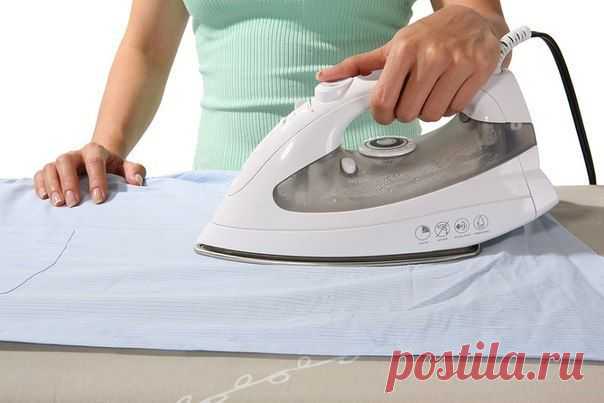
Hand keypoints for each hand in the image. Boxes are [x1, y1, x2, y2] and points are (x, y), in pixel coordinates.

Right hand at [34, 143, 145, 206]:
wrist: (100, 161)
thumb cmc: (114, 169)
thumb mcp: (127, 168)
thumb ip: (135, 171)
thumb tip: (137, 182)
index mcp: (95, 151)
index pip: (95, 162)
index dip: (96, 179)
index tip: (99, 198)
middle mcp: (76, 154)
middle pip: (67, 162)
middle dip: (69, 182)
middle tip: (74, 202)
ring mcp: (61, 161)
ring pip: (51, 167)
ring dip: (53, 185)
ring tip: (59, 203)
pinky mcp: (51, 170)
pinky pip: (40, 173)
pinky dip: (40, 184)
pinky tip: (44, 197)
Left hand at [317, 5, 503, 122]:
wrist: (471, 18)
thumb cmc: (428, 35)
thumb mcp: (392, 46)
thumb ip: (358, 65)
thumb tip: (325, 77)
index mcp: (404, 50)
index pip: (382, 101)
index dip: (382, 114)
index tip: (386, 111)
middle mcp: (431, 56)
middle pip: (408, 113)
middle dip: (407, 112)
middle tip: (411, 98)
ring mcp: (457, 63)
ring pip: (432, 114)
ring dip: (429, 110)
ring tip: (431, 92)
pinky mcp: (478, 71)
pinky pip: (455, 109)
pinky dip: (450, 106)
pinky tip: (448, 91)